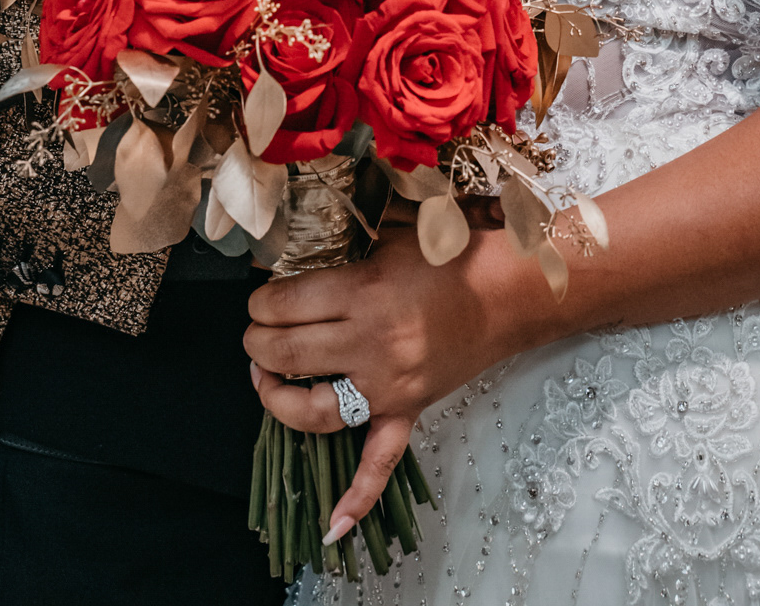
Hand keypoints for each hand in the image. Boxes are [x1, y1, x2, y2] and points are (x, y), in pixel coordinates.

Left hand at [246, 224, 528, 540]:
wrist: (504, 292)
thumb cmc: (446, 257)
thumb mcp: (388, 233)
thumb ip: (341, 244)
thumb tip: (288, 255)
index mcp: (363, 294)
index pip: (286, 305)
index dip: (261, 301)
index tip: (260, 297)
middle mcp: (371, 346)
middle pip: (290, 353)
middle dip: (258, 343)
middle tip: (255, 333)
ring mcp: (389, 387)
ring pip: (315, 410)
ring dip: (277, 399)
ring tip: (263, 381)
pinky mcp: (408, 412)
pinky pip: (381, 462)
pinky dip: (356, 498)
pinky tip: (332, 527)